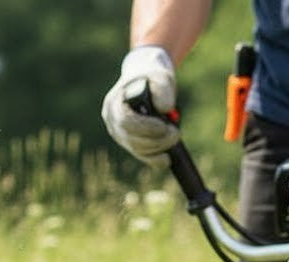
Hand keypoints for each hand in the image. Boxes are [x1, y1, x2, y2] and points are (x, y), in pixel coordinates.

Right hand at [101, 46, 178, 165]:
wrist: (148, 82)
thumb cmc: (152, 77)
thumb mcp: (160, 77)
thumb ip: (163, 89)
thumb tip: (165, 109)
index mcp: (114, 103)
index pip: (126, 122)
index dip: (146, 127)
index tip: (165, 127)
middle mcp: (113, 122)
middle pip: (131, 139)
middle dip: (156, 140)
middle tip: (176, 134)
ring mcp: (120, 135)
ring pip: (137, 149)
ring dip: (158, 148)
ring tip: (175, 137)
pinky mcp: (130, 144)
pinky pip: (141, 155)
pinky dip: (155, 158)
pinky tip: (167, 158)